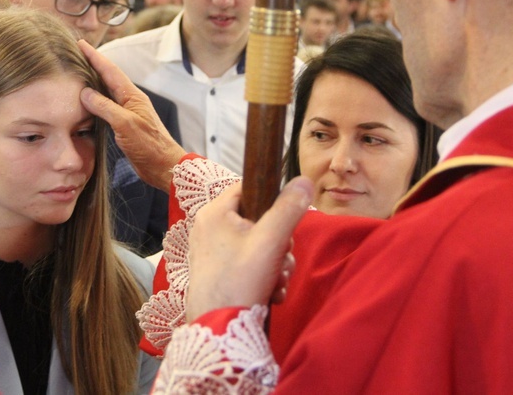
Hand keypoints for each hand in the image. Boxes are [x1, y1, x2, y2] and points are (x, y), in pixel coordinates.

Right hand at [78, 40, 185, 192]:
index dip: (95, 57)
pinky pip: (107, 107)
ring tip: (78, 72)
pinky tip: (87, 102)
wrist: (163, 166)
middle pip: (108, 78)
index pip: (110, 71)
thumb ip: (105, 107)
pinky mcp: (125, 125)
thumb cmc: (149, 146)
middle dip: (93, 64)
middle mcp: (130, 101)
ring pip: (107, 92)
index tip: (80, 43)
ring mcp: (128, 113)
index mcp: (132, 96)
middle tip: (76, 53)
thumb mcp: (125, 124)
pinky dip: (95, 101)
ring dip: (93, 81)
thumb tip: (85, 92)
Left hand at [186, 177, 313, 321]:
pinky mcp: (217, 274)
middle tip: (283, 259)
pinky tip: (272, 293)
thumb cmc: (239, 280)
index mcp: (214, 213)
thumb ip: (288, 209)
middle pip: (257, 220)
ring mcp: (212, 253)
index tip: (286, 219)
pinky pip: (247, 265)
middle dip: (279, 243)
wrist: (219, 331)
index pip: (248, 187)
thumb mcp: (270, 240)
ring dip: (276, 264)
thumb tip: (304, 180)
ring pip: (256, 246)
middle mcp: (208, 229)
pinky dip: (264, 277)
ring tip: (279, 281)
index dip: (272, 199)